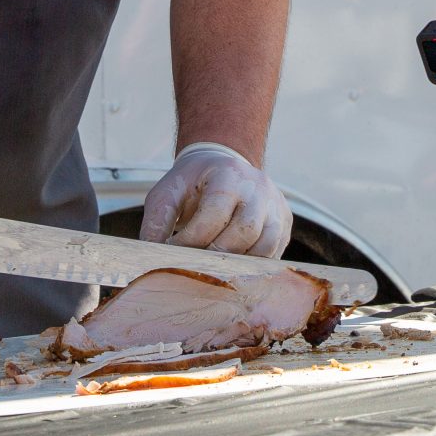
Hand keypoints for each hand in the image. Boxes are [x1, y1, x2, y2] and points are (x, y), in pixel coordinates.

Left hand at [138, 142, 289, 257]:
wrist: (223, 165)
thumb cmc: (193, 183)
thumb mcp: (168, 192)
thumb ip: (157, 221)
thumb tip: (150, 256)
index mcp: (228, 175)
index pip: (215, 214)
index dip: (193, 240)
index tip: (173, 252)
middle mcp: (258, 187)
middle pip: (245, 232)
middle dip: (217, 256)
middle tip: (196, 266)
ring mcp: (276, 204)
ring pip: (266, 246)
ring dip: (239, 265)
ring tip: (215, 270)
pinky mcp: (284, 222)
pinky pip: (275, 252)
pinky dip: (254, 266)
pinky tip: (233, 269)